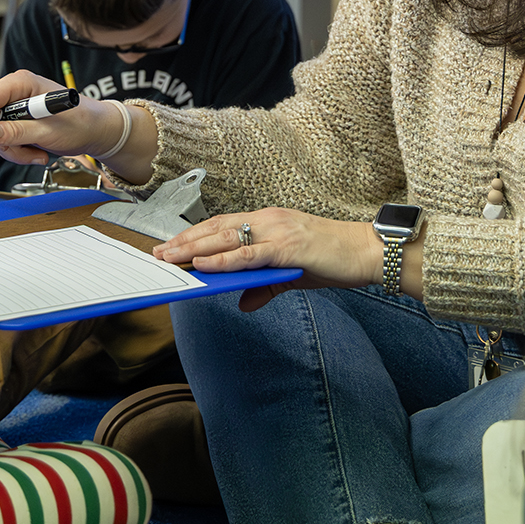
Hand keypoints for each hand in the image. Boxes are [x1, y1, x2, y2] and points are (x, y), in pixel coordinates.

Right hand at [0, 70, 128, 164]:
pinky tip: (34, 152)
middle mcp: (13, 90)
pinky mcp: (13, 119)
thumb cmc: (80, 123)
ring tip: (36, 154)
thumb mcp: (48, 132)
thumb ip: (16, 132)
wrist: (95, 130)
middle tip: (17, 152)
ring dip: (9, 149)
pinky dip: (13, 150)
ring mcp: (12, 104)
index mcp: (21, 83)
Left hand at [154, 209, 381, 311]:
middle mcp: (268, 220)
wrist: (366, 252)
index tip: (170, 245)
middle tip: (158, 253)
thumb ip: (265, 286)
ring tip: (170, 258)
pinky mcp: (287, 247)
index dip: (194, 234)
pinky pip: (248, 254)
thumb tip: (244, 303)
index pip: (222, 225)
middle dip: (184, 241)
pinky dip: (223, 259)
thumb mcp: (292, 273)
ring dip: (195, 248)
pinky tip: (204, 264)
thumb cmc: (332, 259)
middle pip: (216, 228)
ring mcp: (277, 231)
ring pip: (226, 237)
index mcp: (268, 221)